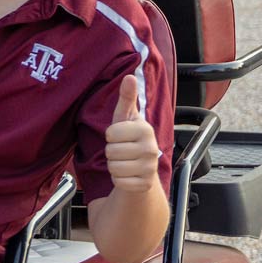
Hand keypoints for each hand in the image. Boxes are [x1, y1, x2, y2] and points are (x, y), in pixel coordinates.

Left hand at [104, 76, 159, 193]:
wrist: (142, 169)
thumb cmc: (129, 139)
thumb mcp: (125, 118)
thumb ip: (126, 98)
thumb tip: (129, 77)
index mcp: (145, 129)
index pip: (110, 133)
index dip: (110, 136)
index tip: (120, 137)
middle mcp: (151, 149)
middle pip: (110, 151)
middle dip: (111, 152)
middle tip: (122, 151)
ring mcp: (150, 168)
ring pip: (113, 167)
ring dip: (113, 166)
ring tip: (124, 162)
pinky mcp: (144, 185)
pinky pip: (118, 182)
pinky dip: (118, 180)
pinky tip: (127, 175)